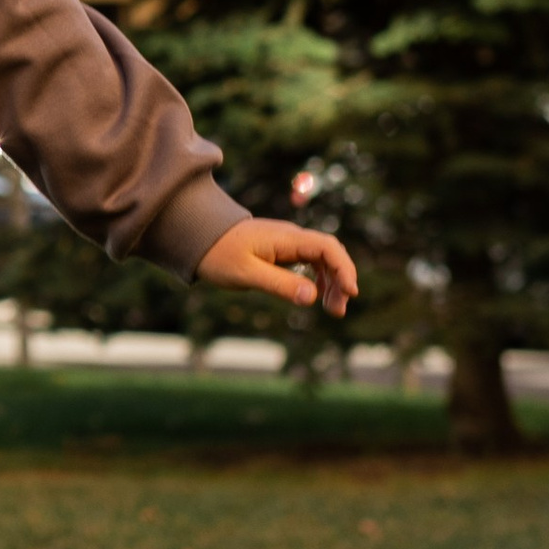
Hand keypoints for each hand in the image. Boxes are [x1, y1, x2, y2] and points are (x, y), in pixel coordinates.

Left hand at [195, 220, 357, 315]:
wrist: (197, 237)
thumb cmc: (218, 254)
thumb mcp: (246, 274)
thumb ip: (279, 284)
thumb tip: (312, 297)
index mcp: (285, 239)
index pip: (327, 247)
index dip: (344, 268)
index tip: (351, 292)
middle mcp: (291, 237)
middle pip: (329, 253)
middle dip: (341, 279)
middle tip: (338, 311)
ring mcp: (287, 243)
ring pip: (321, 259)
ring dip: (331, 282)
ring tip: (333, 309)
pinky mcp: (281, 251)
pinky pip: (309, 262)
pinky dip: (317, 279)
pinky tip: (317, 296)